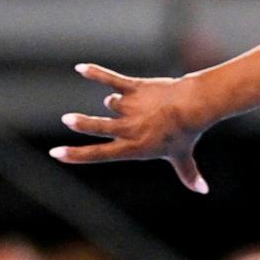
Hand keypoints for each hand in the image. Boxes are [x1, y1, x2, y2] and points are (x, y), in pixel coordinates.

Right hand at [52, 63, 212, 192]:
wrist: (195, 106)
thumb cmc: (187, 133)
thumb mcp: (182, 157)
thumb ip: (188, 175)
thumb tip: (204, 191)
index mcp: (134, 148)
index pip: (100, 154)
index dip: (76, 155)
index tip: (56, 153)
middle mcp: (129, 128)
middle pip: (97, 127)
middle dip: (81, 123)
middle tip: (67, 119)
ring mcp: (131, 107)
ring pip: (112, 102)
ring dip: (116, 102)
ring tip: (136, 105)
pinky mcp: (135, 88)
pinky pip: (112, 79)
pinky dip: (97, 73)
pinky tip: (81, 68)